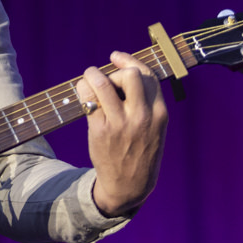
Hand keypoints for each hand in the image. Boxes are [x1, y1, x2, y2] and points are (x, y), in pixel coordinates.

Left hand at [76, 51, 168, 217]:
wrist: (130, 185)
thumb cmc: (140, 150)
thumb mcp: (155, 127)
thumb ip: (146, 102)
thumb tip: (124, 71)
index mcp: (159, 113)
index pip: (148, 76)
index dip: (130, 61)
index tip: (116, 57)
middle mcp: (142, 116)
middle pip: (129, 75)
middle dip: (114, 71)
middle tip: (106, 80)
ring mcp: (120, 124)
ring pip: (103, 84)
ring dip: (92, 75)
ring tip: (88, 77)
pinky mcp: (101, 132)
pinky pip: (88, 100)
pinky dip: (82, 89)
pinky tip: (82, 91)